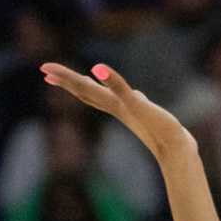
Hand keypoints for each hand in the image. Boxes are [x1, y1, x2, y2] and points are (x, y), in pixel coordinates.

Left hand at [40, 61, 191, 164]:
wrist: (176, 153)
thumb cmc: (159, 128)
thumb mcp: (138, 104)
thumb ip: (118, 86)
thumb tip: (96, 67)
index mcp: (112, 103)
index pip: (82, 86)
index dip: (64, 76)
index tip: (44, 67)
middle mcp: (115, 107)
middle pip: (84, 92)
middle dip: (66, 81)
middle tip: (46, 71)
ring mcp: (127, 112)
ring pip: (99, 98)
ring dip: (84, 87)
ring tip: (75, 80)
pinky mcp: (140, 115)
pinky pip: (119, 100)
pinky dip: (114, 92)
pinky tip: (119, 91)